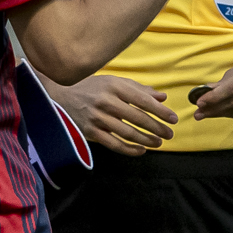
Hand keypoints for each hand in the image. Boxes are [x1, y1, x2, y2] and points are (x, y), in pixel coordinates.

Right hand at [55, 74, 176, 154]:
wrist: (59, 97)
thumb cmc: (90, 88)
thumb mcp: (113, 82)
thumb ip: (138, 89)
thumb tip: (162, 96)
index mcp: (114, 86)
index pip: (143, 100)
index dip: (160, 111)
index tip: (173, 119)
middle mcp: (106, 101)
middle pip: (137, 118)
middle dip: (157, 127)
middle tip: (169, 134)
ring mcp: (97, 118)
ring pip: (127, 133)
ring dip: (146, 140)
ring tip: (158, 142)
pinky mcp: (91, 132)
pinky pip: (114, 144)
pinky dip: (129, 150)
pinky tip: (141, 150)